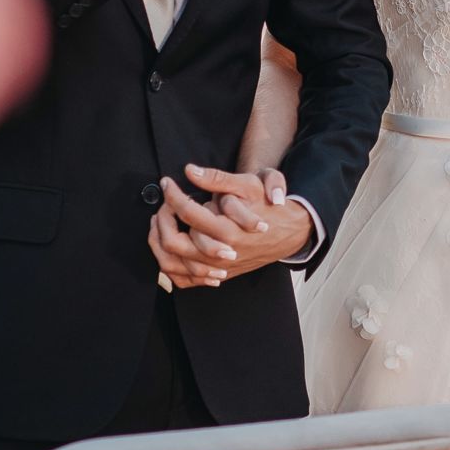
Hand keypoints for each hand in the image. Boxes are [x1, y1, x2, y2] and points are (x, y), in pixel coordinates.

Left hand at [147, 166, 304, 289]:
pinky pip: (185, 279)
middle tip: (162, 204)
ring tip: (160, 222)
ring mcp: (218, 268)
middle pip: (173, 242)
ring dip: (160, 241)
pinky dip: (171, 266)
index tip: (167, 183)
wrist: (289, 233)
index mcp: (228, 230)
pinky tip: (167, 248)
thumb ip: (217, 178)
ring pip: (174, 264)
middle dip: (161, 220)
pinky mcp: (219, 275)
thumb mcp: (248, 185)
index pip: (187, 212)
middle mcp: (221, 253)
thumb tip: (189, 170)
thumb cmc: (268, 207)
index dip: (172, 194)